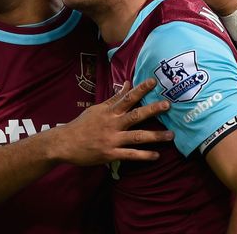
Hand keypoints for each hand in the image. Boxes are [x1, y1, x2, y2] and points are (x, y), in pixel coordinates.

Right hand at [51, 79, 173, 164]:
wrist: (64, 143)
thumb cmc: (82, 125)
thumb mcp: (97, 109)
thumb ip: (114, 98)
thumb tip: (127, 83)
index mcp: (109, 111)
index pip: (127, 97)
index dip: (140, 89)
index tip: (153, 82)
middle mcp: (112, 124)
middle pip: (135, 115)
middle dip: (152, 110)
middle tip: (168, 105)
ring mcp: (112, 140)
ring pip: (137, 137)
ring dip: (155, 136)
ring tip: (171, 135)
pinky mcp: (110, 154)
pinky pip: (130, 155)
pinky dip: (144, 156)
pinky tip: (157, 155)